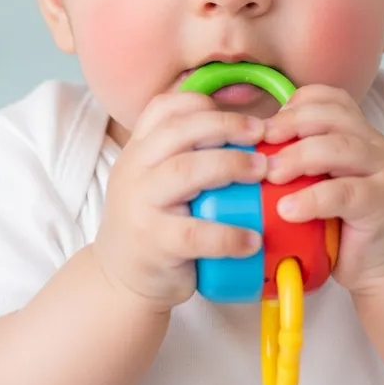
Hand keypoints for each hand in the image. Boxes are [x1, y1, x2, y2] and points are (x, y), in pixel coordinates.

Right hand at [93, 92, 267, 312]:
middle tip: (260, 134)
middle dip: (224, 126)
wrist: (121, 279)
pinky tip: (253, 238)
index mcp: (138, 148)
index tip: (241, 118)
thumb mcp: (155, 179)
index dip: (203, 105)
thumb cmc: (154, 222)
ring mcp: (141, 204)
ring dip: (230, 164)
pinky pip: (195, 232)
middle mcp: (134, 168)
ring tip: (262, 171)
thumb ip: (184, 153)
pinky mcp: (154, 242)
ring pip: (185, 170)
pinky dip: (228, 233)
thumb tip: (246, 131)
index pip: (163, 108)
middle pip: (178, 131)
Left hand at [262, 85, 383, 294]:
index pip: (328, 97)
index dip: (294, 105)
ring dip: (298, 157)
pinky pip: (345, 193)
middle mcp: (373, 142)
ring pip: (339, 147)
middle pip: (330, 115)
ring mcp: (383, 169)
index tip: (266, 127)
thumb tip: (247, 150)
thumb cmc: (342, 222)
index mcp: (356, 131)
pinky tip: (288, 209)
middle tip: (259, 143)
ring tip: (270, 174)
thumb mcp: (318, 183)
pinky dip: (312, 199)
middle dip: (290, 124)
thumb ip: (297, 162)